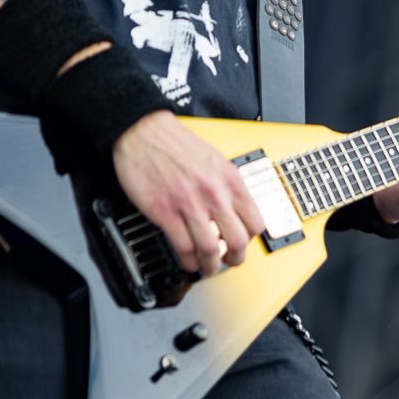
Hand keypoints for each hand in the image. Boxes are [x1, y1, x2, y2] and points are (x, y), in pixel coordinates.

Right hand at [112, 110, 266, 275]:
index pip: (255, 221)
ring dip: (210, 266)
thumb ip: (225, 185)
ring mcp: (189, 204)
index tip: (243, 243)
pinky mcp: (165, 211)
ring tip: (207, 267)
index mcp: (229, 179)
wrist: (144, 131)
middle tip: (229, 261)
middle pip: (237, 240)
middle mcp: (213, 193)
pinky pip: (183, 247)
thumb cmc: (175, 143)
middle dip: (235, 259)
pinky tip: (187, 260)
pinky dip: (187, 261)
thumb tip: (234, 211)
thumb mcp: (213, 159)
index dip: (251, 239)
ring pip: (210, 249)